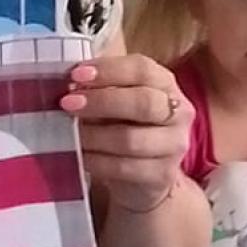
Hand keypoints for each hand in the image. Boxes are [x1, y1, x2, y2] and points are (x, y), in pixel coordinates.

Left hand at [61, 54, 189, 214]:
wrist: (142, 176)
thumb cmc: (126, 128)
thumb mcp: (117, 102)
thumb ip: (100, 89)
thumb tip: (72, 86)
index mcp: (166, 84)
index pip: (142, 69)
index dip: (109, 70)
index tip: (76, 75)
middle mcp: (179, 113)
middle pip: (143, 102)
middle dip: (101, 102)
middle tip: (68, 104)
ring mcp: (174, 146)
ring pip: (131, 140)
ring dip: (94, 135)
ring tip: (71, 134)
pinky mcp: (163, 175)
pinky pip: (124, 168)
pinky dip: (97, 161)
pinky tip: (81, 156)